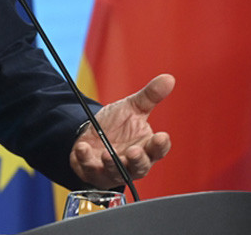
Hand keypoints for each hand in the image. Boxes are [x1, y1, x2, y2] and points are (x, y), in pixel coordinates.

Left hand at [69, 73, 173, 187]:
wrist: (91, 135)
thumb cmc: (117, 126)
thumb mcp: (133, 108)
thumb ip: (150, 96)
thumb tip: (168, 78)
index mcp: (146, 147)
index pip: (158, 150)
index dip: (160, 145)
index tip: (161, 137)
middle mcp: (132, 163)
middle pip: (140, 167)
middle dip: (137, 160)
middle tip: (133, 151)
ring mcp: (113, 169)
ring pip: (116, 172)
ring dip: (112, 164)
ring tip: (107, 154)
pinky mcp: (93, 171)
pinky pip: (89, 168)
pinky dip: (85, 159)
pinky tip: (82, 148)